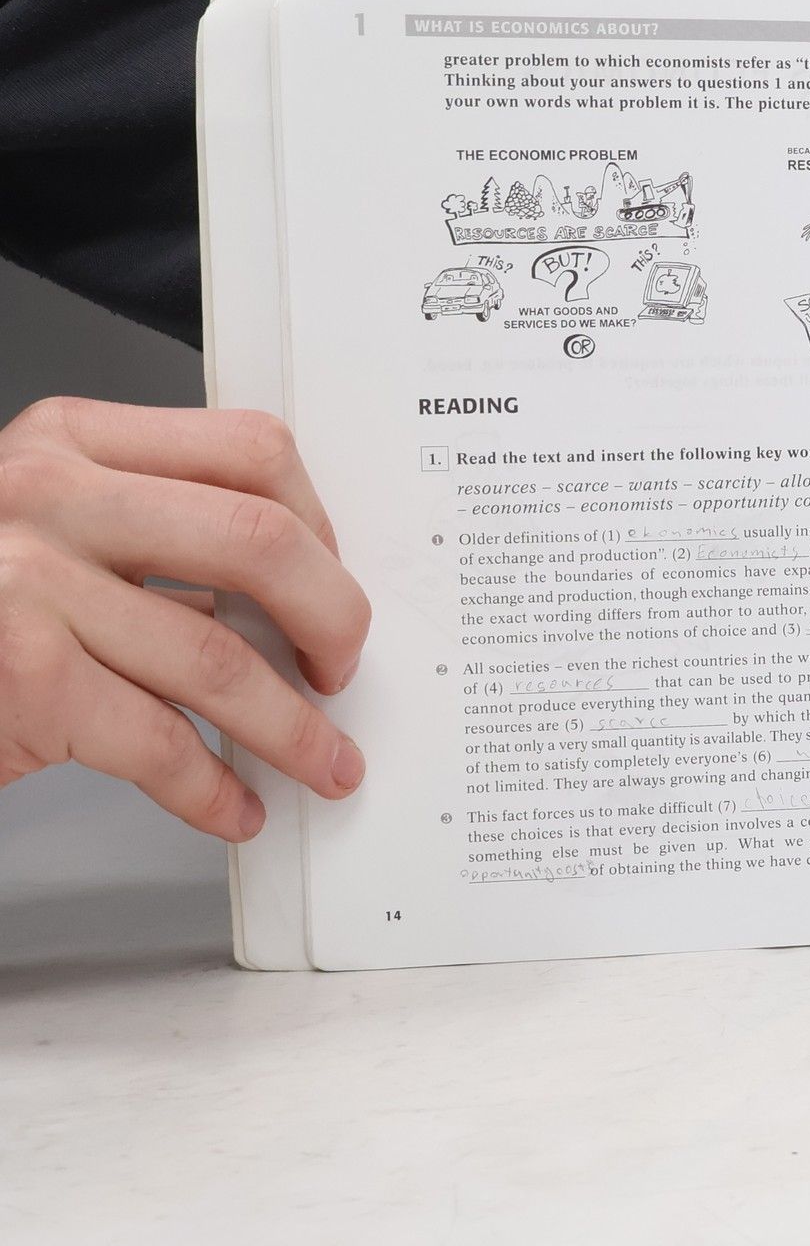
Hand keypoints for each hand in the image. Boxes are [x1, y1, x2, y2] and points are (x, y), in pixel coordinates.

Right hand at [0, 398, 369, 841]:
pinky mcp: (23, 680)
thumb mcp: (53, 524)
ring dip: (292, 728)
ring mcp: (27, 585)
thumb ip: (159, 527)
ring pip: (219, 658)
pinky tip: (235, 805)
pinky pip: (157, 742)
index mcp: (73, 440)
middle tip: (343, 669)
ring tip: (323, 763)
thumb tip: (303, 594)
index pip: (251, 450)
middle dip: (332, 620)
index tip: (335, 580)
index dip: (321, 524)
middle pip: (260, 541)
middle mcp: (49, 496)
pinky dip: (211, 788)